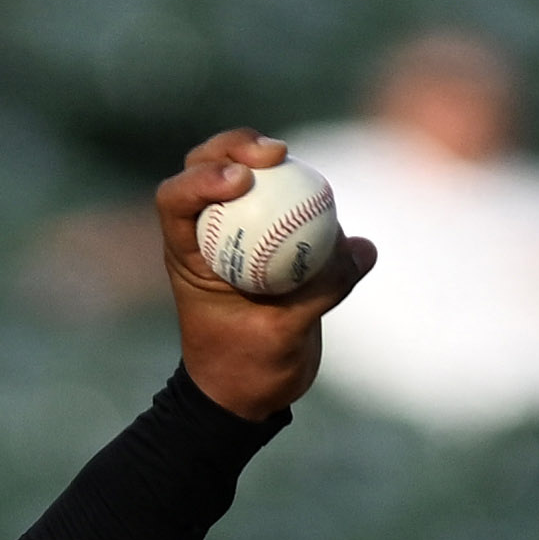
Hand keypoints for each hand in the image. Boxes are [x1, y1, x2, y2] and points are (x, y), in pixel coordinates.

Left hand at [158, 131, 375, 425]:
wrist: (253, 392)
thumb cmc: (248, 370)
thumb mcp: (281, 336)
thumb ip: (320, 292)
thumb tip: (363, 249)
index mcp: (187, 255)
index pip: (176, 199)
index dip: (202, 178)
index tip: (242, 182)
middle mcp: (205, 234)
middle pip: (205, 166)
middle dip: (233, 147)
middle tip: (275, 154)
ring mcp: (235, 231)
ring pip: (243, 176)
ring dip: (265, 160)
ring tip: (292, 160)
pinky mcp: (267, 237)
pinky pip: (282, 200)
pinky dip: (300, 190)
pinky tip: (325, 195)